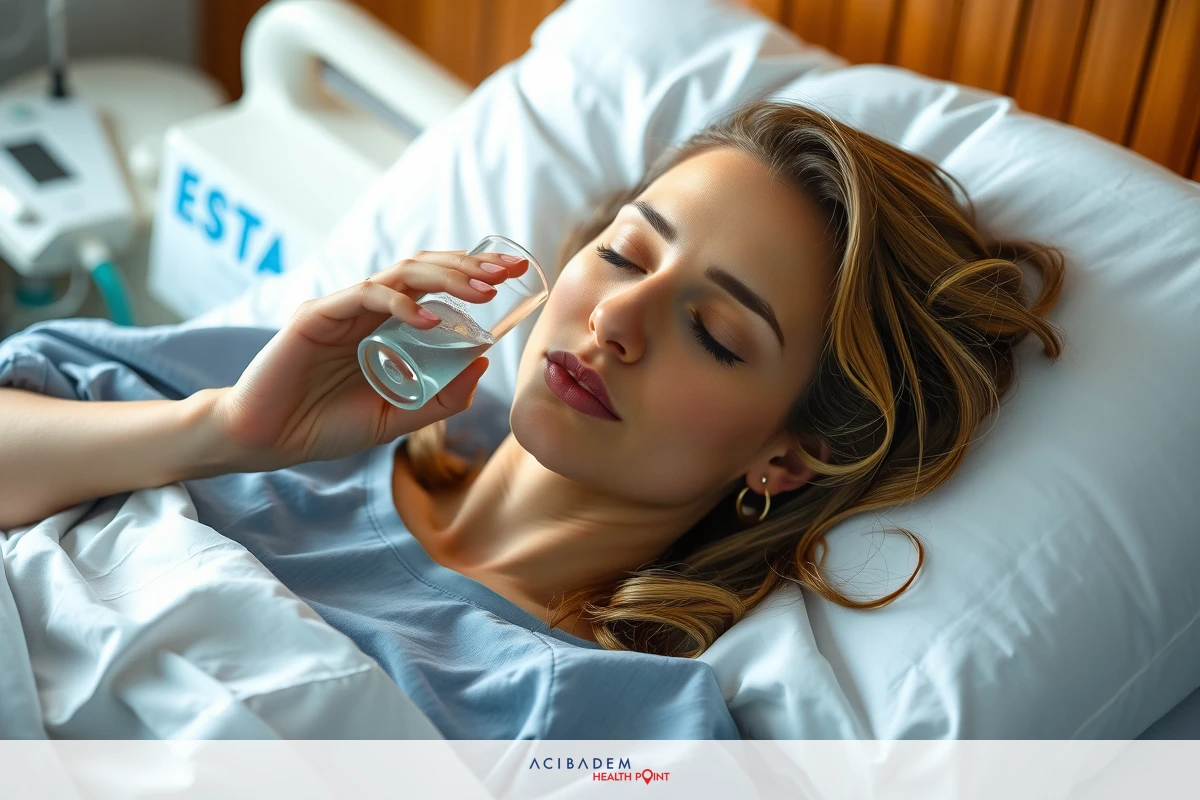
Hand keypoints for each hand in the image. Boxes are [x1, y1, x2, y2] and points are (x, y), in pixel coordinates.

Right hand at [210, 249, 528, 470]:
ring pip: (400, 273)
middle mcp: (367, 308)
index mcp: (386, 325)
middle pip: (425, 269)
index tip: (514, 273)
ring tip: (483, 288)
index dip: (473, 273)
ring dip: (446, 276)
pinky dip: (400, 303)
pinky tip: (429, 320)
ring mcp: (342, 308)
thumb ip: (438, 398)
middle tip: (510, 268)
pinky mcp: (316, 316)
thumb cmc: (325, 426)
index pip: (435, 286)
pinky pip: (364, 296)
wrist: (267, 441)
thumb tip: (481, 363)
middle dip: (470, 264)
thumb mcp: (395, 417)